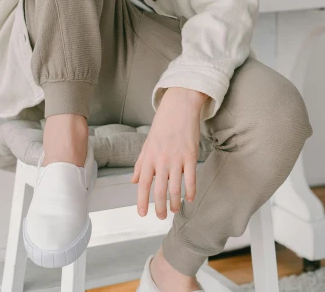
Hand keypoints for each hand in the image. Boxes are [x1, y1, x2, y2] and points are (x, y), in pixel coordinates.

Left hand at [131, 87, 207, 218]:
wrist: (179, 108)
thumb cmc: (162, 126)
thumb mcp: (147, 144)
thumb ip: (140, 164)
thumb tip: (134, 181)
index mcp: (149, 157)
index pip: (143, 184)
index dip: (142, 201)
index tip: (142, 214)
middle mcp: (161, 160)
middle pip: (159, 191)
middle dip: (160, 207)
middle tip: (160, 217)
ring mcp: (176, 159)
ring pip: (175, 188)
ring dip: (175, 203)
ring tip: (174, 210)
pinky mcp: (190, 156)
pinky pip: (191, 179)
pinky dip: (190, 192)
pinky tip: (189, 199)